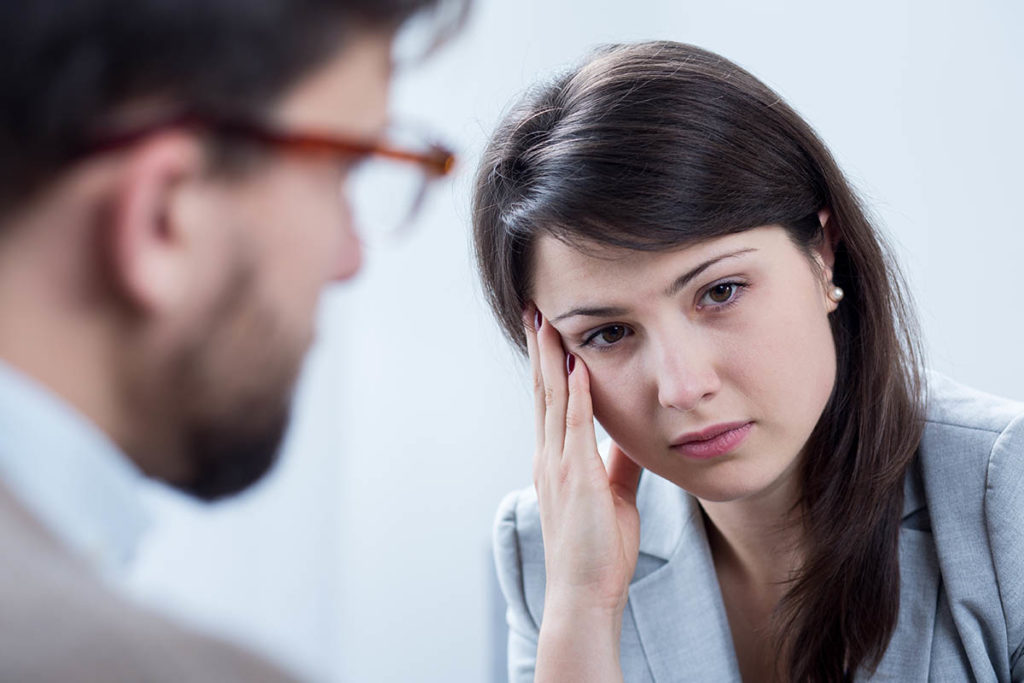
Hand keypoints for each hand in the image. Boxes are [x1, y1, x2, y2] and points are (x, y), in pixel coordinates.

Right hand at [525, 304, 643, 628]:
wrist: (585, 594)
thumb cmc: (599, 552)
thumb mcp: (613, 495)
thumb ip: (618, 461)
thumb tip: (632, 434)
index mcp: (557, 461)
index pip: (549, 400)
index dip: (546, 362)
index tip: (546, 328)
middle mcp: (550, 457)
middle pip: (542, 390)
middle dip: (539, 347)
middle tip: (533, 308)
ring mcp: (559, 466)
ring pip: (551, 399)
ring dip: (549, 357)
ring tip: (546, 320)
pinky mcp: (576, 478)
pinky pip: (573, 427)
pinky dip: (573, 393)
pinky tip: (574, 364)